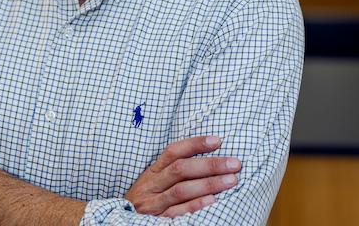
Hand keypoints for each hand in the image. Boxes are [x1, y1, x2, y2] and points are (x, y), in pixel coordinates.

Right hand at [124, 135, 240, 217]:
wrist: (123, 220)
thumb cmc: (146, 200)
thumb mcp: (154, 182)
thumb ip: (173, 171)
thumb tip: (207, 156)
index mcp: (152, 172)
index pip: (173, 152)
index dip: (195, 144)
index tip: (218, 140)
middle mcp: (152, 185)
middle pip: (180, 169)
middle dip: (210, 165)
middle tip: (235, 163)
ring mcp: (154, 204)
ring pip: (181, 190)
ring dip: (208, 184)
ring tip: (231, 180)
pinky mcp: (157, 221)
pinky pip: (177, 213)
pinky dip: (195, 205)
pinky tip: (213, 201)